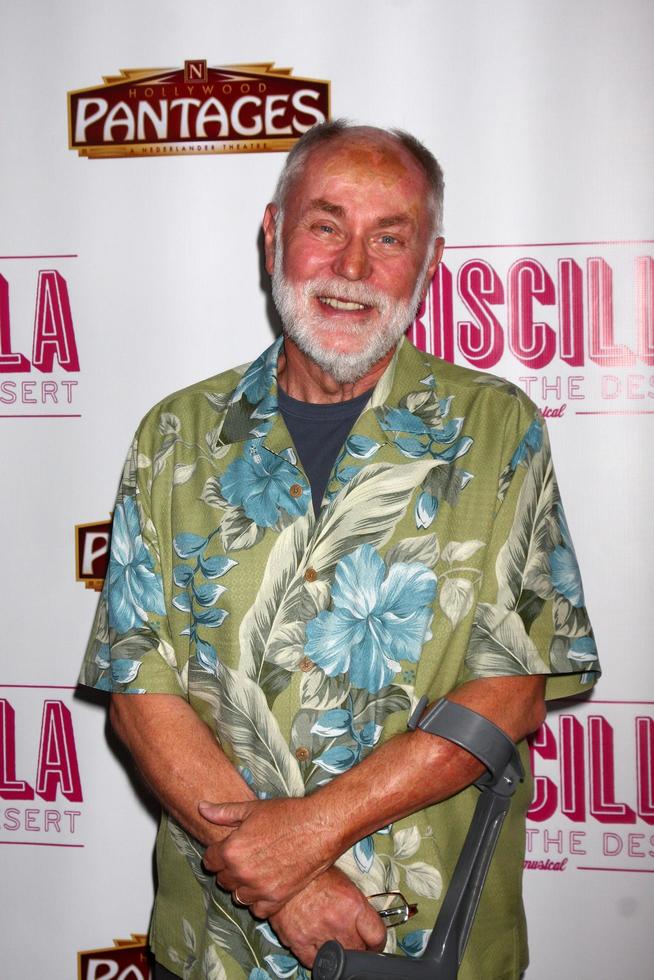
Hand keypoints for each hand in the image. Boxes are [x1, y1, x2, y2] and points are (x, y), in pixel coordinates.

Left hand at [199, 797, 332, 916]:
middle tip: (246, 857)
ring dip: (243, 886)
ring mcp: (259, 889)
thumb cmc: (287, 814)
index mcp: (231, 850)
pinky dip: (259, 901)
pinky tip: (267, 885)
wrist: (319, 827)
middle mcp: (241, 873)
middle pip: (223, 880)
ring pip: (238, 897)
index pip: (209, 861)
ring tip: (256, 871)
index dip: (218, 854)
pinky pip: (258, 910)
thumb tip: (201, 808)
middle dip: (230, 869)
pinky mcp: (277, 899)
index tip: (228, 849)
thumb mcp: (252, 808)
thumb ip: (223, 812)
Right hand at [268, 867, 386, 968]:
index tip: (374, 943)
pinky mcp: (297, 941)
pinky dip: (317, 956)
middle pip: (359, 950)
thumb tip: (370, 926)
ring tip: (332, 937)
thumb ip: (359, 907)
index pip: (377, 936)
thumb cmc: (315, 873)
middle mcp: (336, 920)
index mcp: (352, 903)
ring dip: (338, 951)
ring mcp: (316, 933)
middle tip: (351, 936)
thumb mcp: (344, 882)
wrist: (284, 865)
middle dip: (358, 946)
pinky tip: (317, 943)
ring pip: (338, 958)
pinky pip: (313, 962)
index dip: (378, 942)